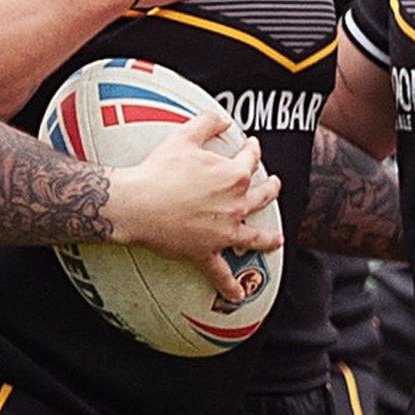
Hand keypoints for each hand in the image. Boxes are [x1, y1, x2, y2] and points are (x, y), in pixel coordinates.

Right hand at [108, 111, 283, 300]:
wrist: (138, 203)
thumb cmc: (159, 169)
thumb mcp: (184, 136)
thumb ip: (207, 122)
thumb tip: (223, 118)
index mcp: (233, 175)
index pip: (251, 160)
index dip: (253, 150)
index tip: (252, 146)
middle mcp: (235, 205)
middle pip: (261, 196)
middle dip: (271, 188)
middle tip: (274, 184)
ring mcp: (224, 231)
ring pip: (254, 236)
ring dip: (268, 238)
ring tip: (276, 239)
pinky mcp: (206, 252)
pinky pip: (222, 273)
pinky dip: (231, 287)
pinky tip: (240, 296)